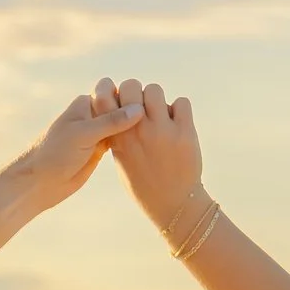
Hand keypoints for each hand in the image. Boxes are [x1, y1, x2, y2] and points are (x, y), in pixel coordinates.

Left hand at [11, 92, 145, 213]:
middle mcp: (93, 115)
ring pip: (122, 126)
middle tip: (149, 126)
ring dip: (133, 130)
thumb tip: (139, 109)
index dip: (129, 99)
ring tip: (150, 136)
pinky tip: (141, 147)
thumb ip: (111, 122)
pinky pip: (120, 141)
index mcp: (86, 103)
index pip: (115, 92)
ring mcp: (97, 133)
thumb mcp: (84, 134)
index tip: (143, 111)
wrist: (41, 182)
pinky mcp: (100, 149)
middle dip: (134, 115)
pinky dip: (129, 142)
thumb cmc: (55, 153)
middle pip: (121, 108)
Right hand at [91, 77, 203, 235]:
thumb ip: (119, 135)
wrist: (173, 204)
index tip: (121, 101)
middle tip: (143, 108)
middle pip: (131, 85)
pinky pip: (181, 102)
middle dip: (136, 92)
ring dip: (158, 100)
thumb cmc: (144, 183)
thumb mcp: (122, 161)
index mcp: (119, 139)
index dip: (114, 93)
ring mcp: (162, 131)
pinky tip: (178, 124)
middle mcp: (138, 131)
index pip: (105, 98)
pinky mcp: (184, 132)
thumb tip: (120, 105)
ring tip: (162, 117)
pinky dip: (180, 110)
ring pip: (155, 90)